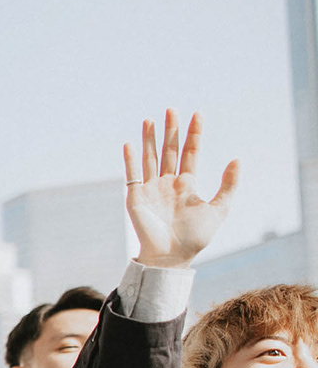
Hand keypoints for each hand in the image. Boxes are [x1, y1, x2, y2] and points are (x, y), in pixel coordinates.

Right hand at [124, 110, 238, 268]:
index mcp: (186, 184)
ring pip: (150, 158)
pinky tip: (130, 144)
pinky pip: (132, 175)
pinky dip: (131, 160)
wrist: (171, 257)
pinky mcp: (135, 197)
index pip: (191, 153)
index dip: (195, 134)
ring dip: (149, 139)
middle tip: (172, 110)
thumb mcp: (219, 209)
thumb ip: (228, 185)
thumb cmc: (195, 237)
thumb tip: (237, 159)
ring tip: (150, 120)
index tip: (199, 114)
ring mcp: (150, 189)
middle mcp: (167, 183)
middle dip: (171, 130)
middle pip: (169, 151)